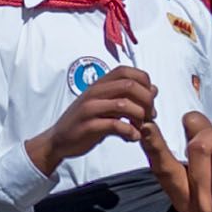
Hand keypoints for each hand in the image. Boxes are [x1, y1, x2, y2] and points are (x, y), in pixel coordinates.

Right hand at [25, 66, 158, 171]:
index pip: (127, 71)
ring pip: (124, 104)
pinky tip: (132, 137)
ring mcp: (90, 108)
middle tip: (150, 114)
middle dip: (146, 100)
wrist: (58, 140)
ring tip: (141, 127)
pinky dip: (130, 132)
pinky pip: (115, 125)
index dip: (144, 81)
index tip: (150, 98)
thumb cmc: (84, 122)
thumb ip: (126, 96)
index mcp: (100, 84)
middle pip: (130, 86)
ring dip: (139, 117)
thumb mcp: (105, 105)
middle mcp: (95, 92)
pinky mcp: (89, 126)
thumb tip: (153, 89)